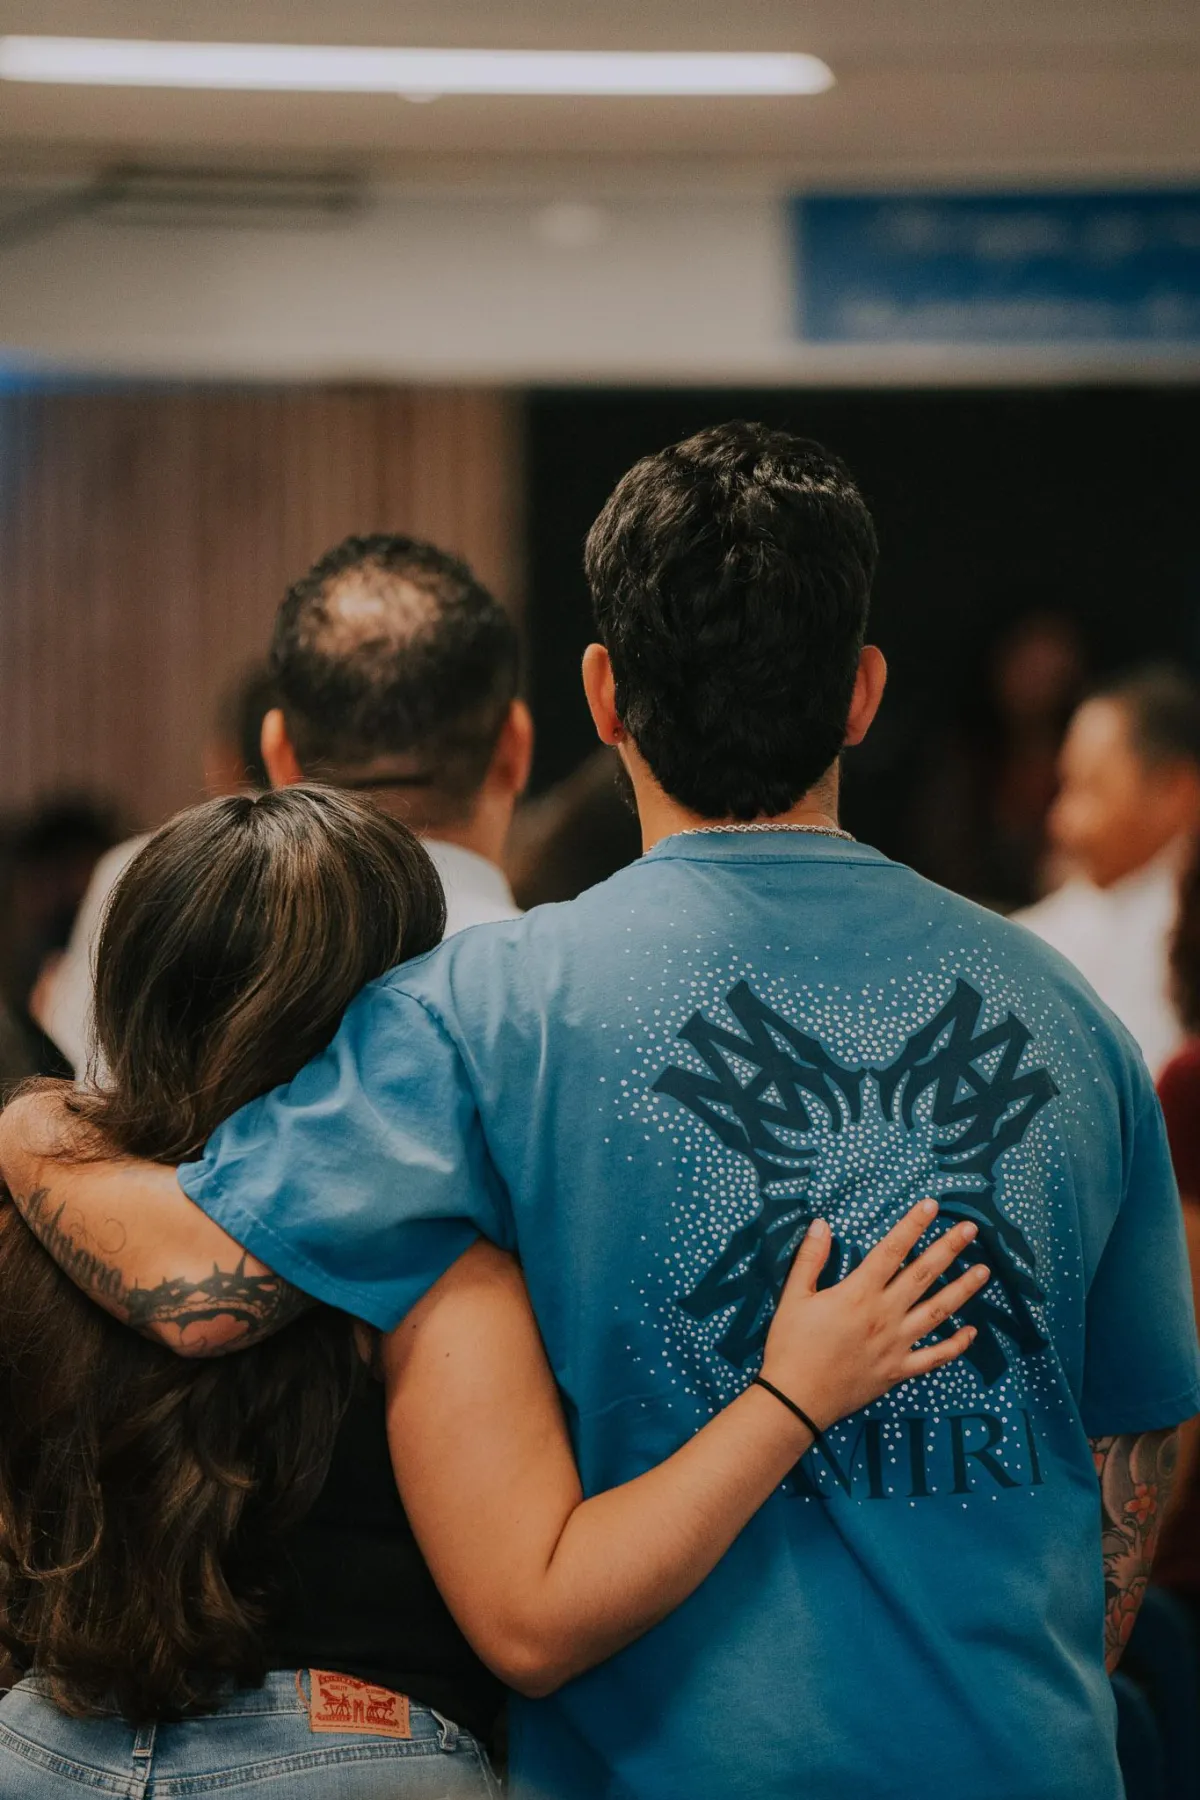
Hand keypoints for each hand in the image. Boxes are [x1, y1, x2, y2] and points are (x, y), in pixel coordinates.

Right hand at [759, 1199, 987, 1431]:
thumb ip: (810, 1259)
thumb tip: (822, 1224)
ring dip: (962, 1290)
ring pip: (937, 1312)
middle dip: (948, 1249)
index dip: (913, 1225)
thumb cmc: (791, 1346)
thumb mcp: (794, 1297)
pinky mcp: (898, 1370)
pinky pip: (934, 1357)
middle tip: (971, 1229)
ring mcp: (896, 1344)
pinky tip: (971, 1332)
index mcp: (858, 1293)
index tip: (932, 1206)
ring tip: (983, 1271)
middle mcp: (884, 1315)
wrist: (795, 1400)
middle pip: (923, 1275)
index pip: (892, 1250)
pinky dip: (955, 1346)